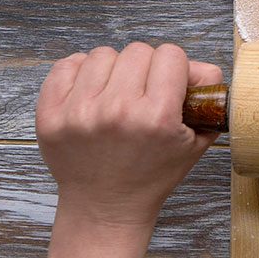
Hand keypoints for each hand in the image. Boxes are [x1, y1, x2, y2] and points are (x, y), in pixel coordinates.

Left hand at [36, 42, 219, 231]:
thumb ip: (208, 96)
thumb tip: (198, 68)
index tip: (170, 84)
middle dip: (146, 67)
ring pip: (103, 54)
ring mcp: (79, 112)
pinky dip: (81, 72)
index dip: (175, 68)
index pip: (171, 55)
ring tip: (116, 93)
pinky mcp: (50, 115)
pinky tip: (92, 91)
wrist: (106, 207)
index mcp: (157, 117)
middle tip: (144, 91)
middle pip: (138, 50)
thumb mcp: (197, 141)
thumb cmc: (152, 174)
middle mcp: (117, 111)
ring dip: (114, 69)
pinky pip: (67, 65)